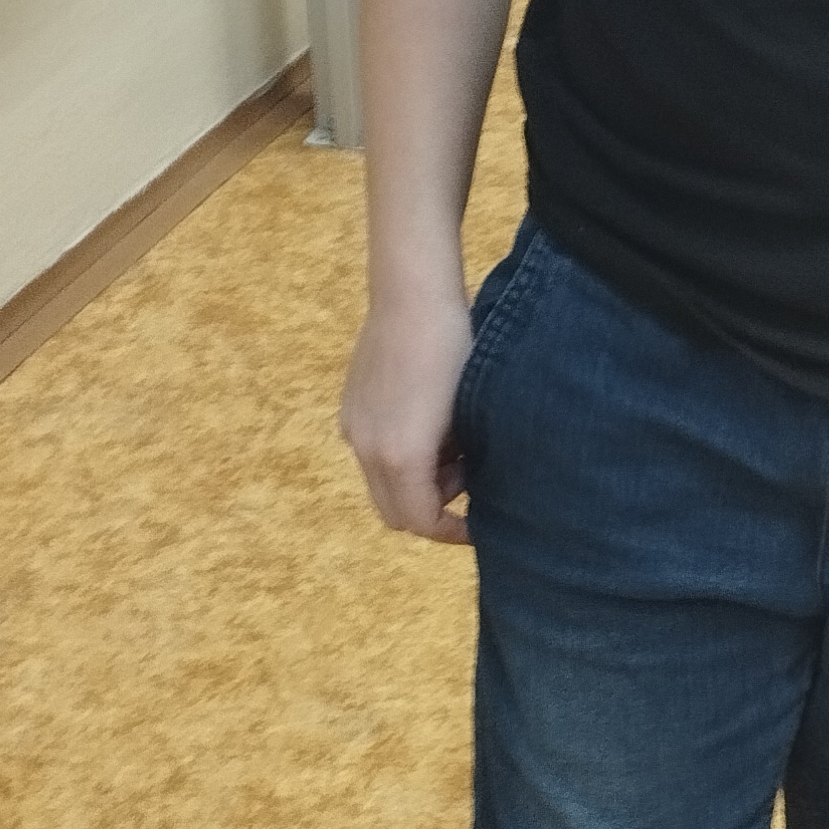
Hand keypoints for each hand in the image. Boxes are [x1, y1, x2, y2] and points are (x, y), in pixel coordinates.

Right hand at [340, 289, 474, 543]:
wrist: (412, 296)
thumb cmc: (455, 352)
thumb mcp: (469, 414)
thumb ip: (460, 462)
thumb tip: (463, 484)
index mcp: (400, 457)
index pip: (420, 520)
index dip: (450, 532)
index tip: (478, 525)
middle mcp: (366, 449)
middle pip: (394, 511)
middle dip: (431, 508)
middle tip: (467, 479)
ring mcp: (353, 427)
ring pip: (382, 482)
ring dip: (415, 481)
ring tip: (452, 443)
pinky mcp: (349, 406)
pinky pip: (372, 451)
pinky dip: (398, 456)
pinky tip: (427, 421)